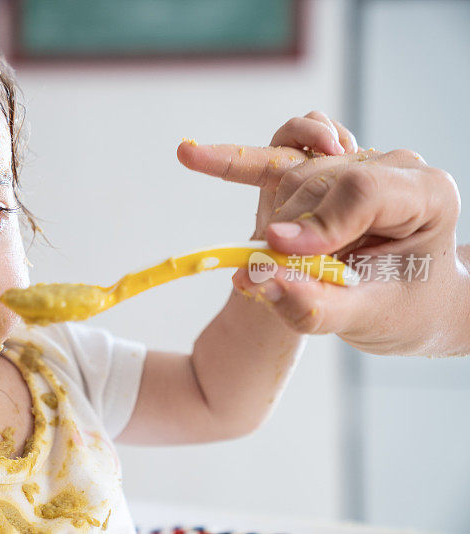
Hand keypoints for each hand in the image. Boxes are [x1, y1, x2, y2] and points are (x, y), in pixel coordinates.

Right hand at [177, 115, 469, 355]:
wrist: (410, 302)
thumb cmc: (402, 309)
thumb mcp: (368, 319)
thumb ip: (315, 305)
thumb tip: (255, 279)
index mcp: (425, 194)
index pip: (362, 188)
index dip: (316, 221)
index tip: (278, 252)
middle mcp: (391, 166)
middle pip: (319, 181)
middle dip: (291, 232)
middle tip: (278, 276)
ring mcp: (353, 161)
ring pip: (292, 173)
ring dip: (276, 220)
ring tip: (280, 256)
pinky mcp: (318, 169)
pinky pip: (274, 154)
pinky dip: (233, 161)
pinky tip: (192, 156)